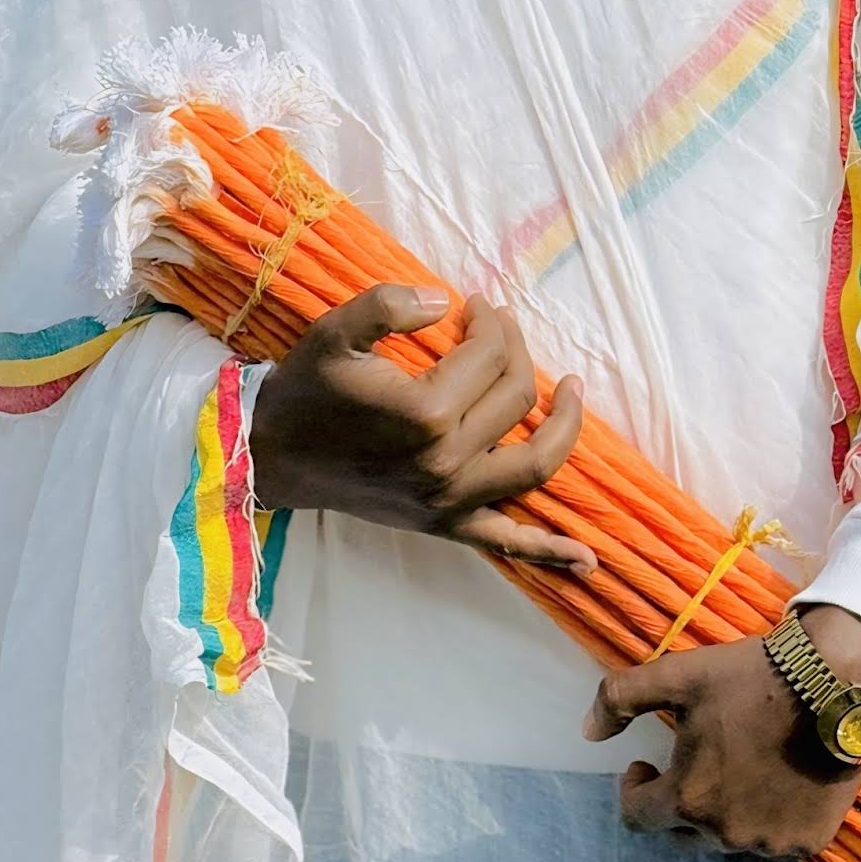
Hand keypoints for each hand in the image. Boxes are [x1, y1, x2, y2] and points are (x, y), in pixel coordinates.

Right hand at [247, 285, 593, 572]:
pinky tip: (588, 560)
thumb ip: (388, 304)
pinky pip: (508, 543)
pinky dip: (550, 552)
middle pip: (516, 397)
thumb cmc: (307, 391)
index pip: (489, 356)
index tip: (476, 305)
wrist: (272, 457)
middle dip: (516, 351)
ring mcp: (450, 501)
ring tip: (571, 390)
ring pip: (534, 464)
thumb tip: (445, 301)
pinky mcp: (445, 526)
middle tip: (499, 327)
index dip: (490, 321)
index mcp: (425, 414)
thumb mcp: (335, 332)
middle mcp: (445, 463)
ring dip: (565, 427)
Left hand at [582, 606, 860, 860]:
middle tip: (693, 763)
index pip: (638, 817)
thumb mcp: (679, 673)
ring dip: (724, 810)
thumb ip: (622, 698)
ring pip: (729, 838)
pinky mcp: (807, 841)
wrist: (833, 682)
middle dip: (678, 801)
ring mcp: (769, 843)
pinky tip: (776, 780)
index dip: (634, 789)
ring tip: (738, 767)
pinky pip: (774, 840)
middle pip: (682, 832)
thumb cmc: (751, 677)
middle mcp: (724, 832)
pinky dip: (768, 817)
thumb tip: (587, 733)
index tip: (645, 765)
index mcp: (688, 797)